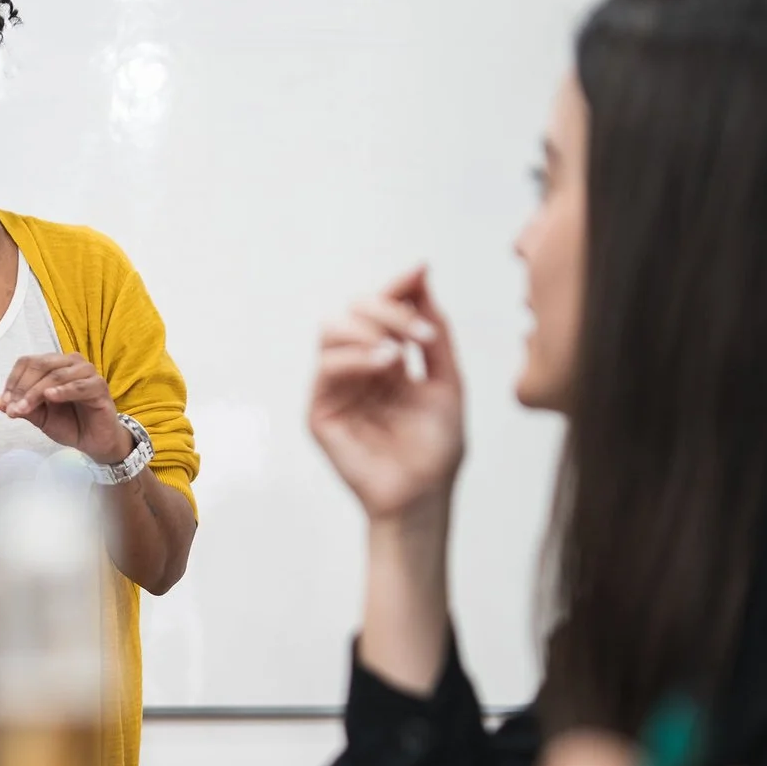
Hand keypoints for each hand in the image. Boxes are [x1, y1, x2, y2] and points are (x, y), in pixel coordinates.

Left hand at [0, 354, 133, 465]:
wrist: (93, 441)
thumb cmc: (68, 424)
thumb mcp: (40, 417)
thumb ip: (21, 407)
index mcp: (54, 365)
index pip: (28, 362)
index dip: (13, 380)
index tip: (4, 402)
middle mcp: (70, 363)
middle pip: (40, 365)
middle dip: (22, 387)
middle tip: (12, 408)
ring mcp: (86, 373)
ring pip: (56, 375)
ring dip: (36, 392)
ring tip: (24, 409)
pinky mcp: (99, 386)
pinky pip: (79, 385)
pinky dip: (62, 391)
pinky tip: (50, 397)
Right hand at [309, 265, 465, 524]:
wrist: (425, 495)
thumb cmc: (437, 447)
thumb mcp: (447, 379)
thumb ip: (435, 330)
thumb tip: (421, 275)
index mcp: (385, 360)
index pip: (381, 310)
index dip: (398, 287)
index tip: (420, 270)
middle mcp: (357, 369)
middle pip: (354, 311)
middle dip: (388, 309)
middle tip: (421, 332)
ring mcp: (336, 389)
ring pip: (332, 330)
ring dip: (369, 330)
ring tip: (400, 352)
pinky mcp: (319, 411)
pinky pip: (326, 367)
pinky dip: (356, 357)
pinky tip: (386, 365)